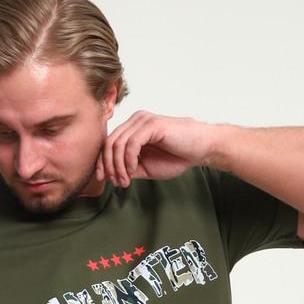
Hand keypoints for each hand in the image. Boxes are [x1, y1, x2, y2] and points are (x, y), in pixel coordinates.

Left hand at [96, 112, 216, 186]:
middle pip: (109, 143)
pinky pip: (131, 143)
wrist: (201, 149)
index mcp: (132, 129)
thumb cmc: (177, 156)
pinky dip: (128, 160)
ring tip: (125, 180)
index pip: (108, 143)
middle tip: (117, 182)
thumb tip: (110, 176)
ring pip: (118, 143)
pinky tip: (132, 170)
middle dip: (108, 166)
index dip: (102, 162)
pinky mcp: (151, 125)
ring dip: (118, 166)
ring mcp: (143, 121)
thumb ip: (128, 168)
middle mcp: (135, 121)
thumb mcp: (146, 167)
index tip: (103, 180)